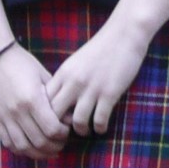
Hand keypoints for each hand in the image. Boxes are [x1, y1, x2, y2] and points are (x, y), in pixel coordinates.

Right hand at [0, 46, 69, 159]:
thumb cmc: (23, 64)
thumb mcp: (44, 76)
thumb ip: (57, 98)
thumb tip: (70, 118)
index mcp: (32, 99)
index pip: (52, 129)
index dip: (63, 134)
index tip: (67, 129)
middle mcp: (17, 111)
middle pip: (40, 142)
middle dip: (55, 146)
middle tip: (61, 142)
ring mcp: (5, 117)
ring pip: (24, 147)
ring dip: (39, 153)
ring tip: (49, 149)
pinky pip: (9, 143)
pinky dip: (22, 150)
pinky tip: (31, 147)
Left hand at [46, 18, 149, 136]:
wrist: (124, 34)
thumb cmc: (100, 48)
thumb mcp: (76, 62)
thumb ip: (66, 79)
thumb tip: (59, 100)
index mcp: (64, 72)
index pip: (44, 100)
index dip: (46, 114)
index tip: (54, 120)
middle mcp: (74, 81)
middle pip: (55, 114)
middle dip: (59, 127)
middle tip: (67, 132)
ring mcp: (91, 88)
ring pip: (77, 122)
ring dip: (81, 131)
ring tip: (85, 131)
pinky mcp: (109, 93)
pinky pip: (99, 120)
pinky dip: (99, 128)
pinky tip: (101, 127)